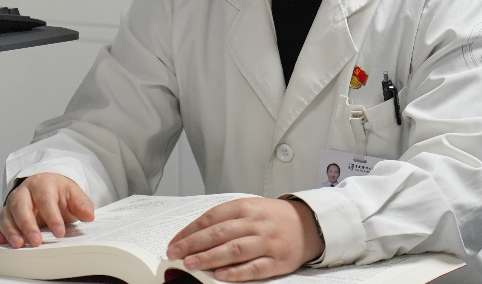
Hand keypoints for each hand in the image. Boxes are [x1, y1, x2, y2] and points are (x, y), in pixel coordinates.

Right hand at [0, 173, 94, 247]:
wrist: (46, 186)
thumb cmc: (59, 193)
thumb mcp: (74, 194)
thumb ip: (81, 204)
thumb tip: (89, 215)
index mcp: (43, 184)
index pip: (46, 199)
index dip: (52, 216)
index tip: (60, 232)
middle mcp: (24, 191)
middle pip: (21, 205)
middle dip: (28, 224)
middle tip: (36, 241)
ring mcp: (13, 202)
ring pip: (7, 214)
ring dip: (12, 230)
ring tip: (19, 245)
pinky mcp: (6, 213)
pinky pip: (0, 222)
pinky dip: (0, 232)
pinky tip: (3, 242)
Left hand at [166, 197, 323, 280]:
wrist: (308, 223)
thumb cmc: (271, 218)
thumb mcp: (248, 209)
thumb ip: (224, 220)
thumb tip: (193, 236)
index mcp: (245, 207)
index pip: (211, 217)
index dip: (190, 230)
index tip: (174, 242)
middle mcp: (255, 223)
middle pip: (220, 233)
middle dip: (194, 244)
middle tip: (175, 254)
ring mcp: (267, 242)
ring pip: (235, 249)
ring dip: (210, 257)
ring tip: (191, 264)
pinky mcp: (278, 260)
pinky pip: (255, 268)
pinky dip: (237, 272)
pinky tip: (221, 275)